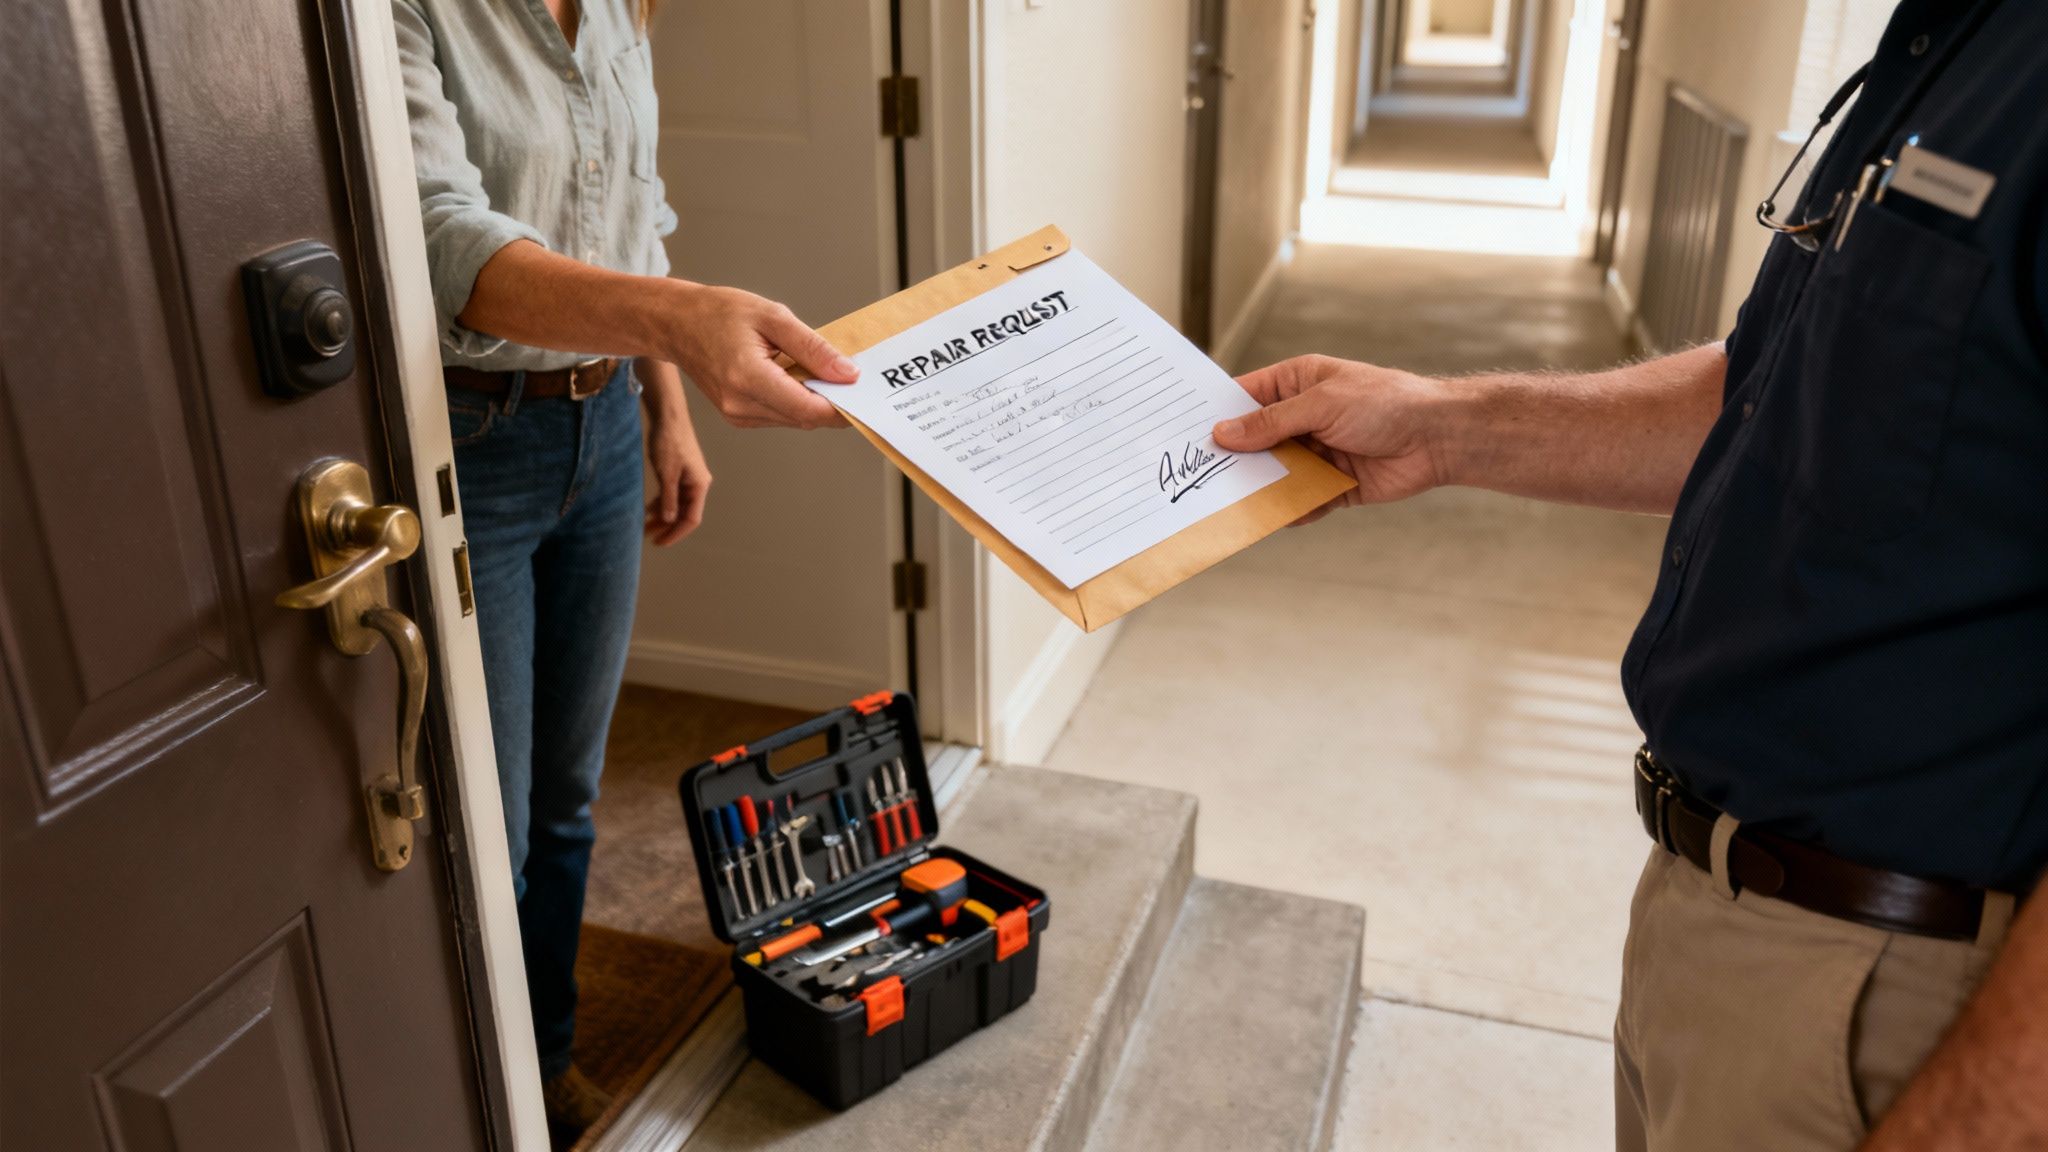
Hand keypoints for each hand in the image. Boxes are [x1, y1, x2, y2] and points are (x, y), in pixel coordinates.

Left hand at [641, 366, 712, 544]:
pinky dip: (662, 503)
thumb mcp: (667, 473)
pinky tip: (649, 509)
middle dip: (668, 527)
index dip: (676, 533)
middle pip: (685, 513)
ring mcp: (688, 478)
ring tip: (646, 526)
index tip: (660, 542)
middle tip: (650, 538)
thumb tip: (669, 520)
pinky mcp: (679, 472)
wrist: (668, 416)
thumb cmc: (669, 441)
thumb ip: (669, 498)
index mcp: (699, 485)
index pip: (691, 518)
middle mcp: (697, 484)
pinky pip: (672, 494)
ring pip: (677, 504)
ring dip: (663, 516)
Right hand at [665, 284, 857, 429]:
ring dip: (814, 400)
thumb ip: (813, 347)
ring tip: (818, 368)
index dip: (841, 407)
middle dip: (833, 402)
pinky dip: (796, 399)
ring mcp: (738, 414)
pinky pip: (781, 415)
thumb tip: (847, 373)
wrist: (677, 324)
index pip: (808, 410)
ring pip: (795, 419)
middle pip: (805, 418)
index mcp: (747, 377)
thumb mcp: (773, 317)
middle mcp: (741, 404)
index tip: (863, 394)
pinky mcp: (739, 417)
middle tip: (851, 376)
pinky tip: (794, 374)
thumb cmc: (719, 313)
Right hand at [1212, 355, 1451, 523]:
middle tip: (1201, 475)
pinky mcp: (1331, 485)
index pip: (1245, 398)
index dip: (1217, 415)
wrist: (1438, 437)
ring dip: (1259, 488)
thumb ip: (1271, 423)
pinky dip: (1289, 510)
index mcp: (1296, 384)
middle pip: (1254, 441)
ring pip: (1274, 474)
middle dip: (1233, 459)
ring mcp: (1315, 453)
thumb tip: (1224, 434)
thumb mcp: (1322, 404)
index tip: (1187, 433)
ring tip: (1231, 503)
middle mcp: (1302, 419)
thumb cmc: (1385, 403)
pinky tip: (1276, 518)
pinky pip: (1300, 501)